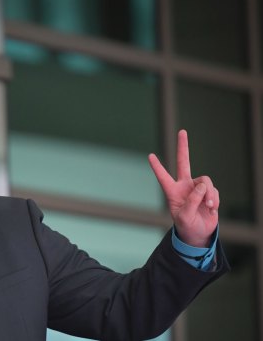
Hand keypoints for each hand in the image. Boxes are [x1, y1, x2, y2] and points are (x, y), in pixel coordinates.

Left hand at [148, 130, 218, 246]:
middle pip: (183, 162)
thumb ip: (192, 201)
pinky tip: (212, 209)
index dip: (157, 167)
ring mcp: (197, 188)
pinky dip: (214, 199)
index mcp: (172, 191)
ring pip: (205, 181)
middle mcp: (184, 186)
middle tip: (182, 131)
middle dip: (183, 147)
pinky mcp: (209, 192)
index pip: (163, 177)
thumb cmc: (187, 226)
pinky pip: (214, 190)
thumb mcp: (184, 217)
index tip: (150, 156)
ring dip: (209, 194)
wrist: (199, 234)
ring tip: (208, 206)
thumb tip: (202, 186)